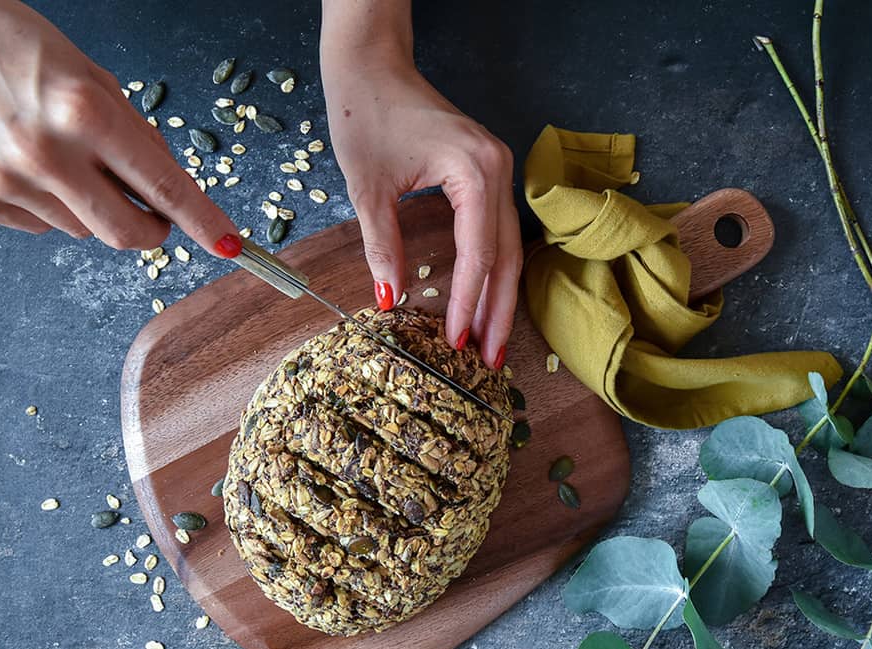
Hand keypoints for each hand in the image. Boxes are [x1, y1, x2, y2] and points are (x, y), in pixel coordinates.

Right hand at [0, 0, 240, 256]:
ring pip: (83, 230)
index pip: (165, 187)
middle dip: (151, 230)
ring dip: (91, 207)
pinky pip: (42, 226)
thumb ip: (136, 137)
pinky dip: (50, 205)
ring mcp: (8, 180)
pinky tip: (28, 164)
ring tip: (63, 157)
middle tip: (153, 214)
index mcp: (87, 113)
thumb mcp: (95, 79)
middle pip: (126, 233)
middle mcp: (47, 152)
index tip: (228, 244)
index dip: (203, 222)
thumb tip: (167, 191)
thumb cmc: (18, 46)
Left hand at [321, 1, 521, 368]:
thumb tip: (390, 301)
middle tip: (491, 361)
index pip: (478, 254)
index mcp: (475, 171)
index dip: (467, 303)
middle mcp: (499, 170)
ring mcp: (499, 170)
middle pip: (506, 256)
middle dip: (497, 312)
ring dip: (498, 296)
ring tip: (489, 342)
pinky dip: (490, 269)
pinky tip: (481, 300)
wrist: (371, 63)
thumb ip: (382, 246)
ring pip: (507, 247)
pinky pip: (496, 230)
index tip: (456, 344)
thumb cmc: (364, 113)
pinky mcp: (487, 173)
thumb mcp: (368, 188)